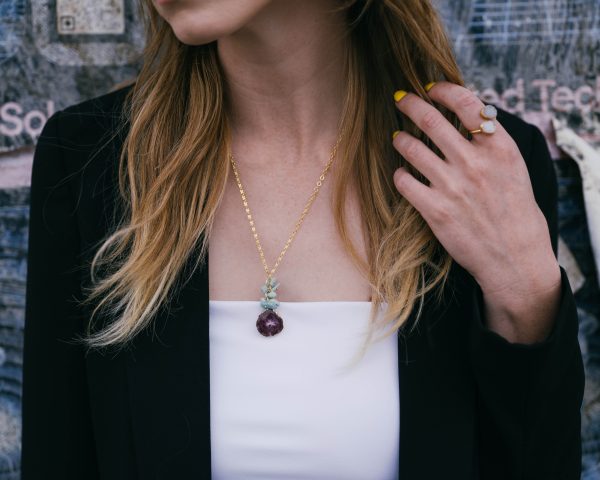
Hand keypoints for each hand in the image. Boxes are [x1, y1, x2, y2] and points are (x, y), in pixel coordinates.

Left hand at [391, 81, 560, 341]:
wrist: (514, 259)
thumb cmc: (516, 214)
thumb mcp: (515, 170)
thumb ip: (490, 144)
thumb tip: (466, 118)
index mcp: (499, 149)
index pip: (467, 103)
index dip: (443, 90)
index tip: (430, 88)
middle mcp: (474, 163)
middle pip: (431, 120)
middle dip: (410, 104)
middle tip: (400, 99)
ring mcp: (452, 186)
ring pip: (411, 148)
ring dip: (400, 139)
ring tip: (398, 138)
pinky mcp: (434, 210)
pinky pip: (404, 181)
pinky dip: (399, 174)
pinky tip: (402, 174)